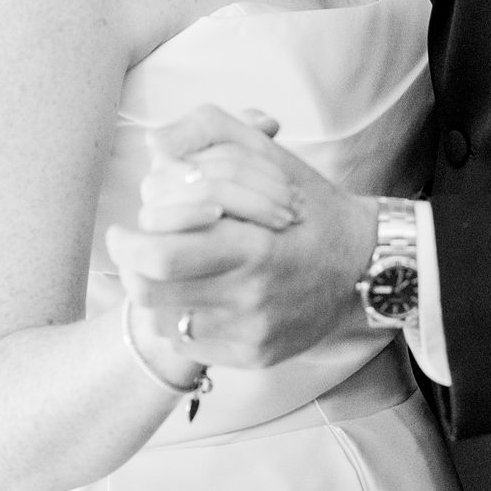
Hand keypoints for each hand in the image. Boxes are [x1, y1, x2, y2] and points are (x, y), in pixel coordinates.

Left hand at [106, 105, 375, 370]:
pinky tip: (193, 294)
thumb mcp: (268, 155)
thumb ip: (210, 133)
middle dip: (129, 266)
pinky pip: (192, 345)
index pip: (162, 254)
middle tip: (128, 247)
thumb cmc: (309, 207)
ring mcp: (252, 332)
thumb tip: (154, 145)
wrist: (364, 267)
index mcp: (254, 246)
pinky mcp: (254, 357)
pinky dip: (181, 318)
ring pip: (164, 322)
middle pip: (152, 292)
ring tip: (160, 270)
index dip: (130, 241)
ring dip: (152, 292)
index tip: (126, 228)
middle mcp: (252, 296)